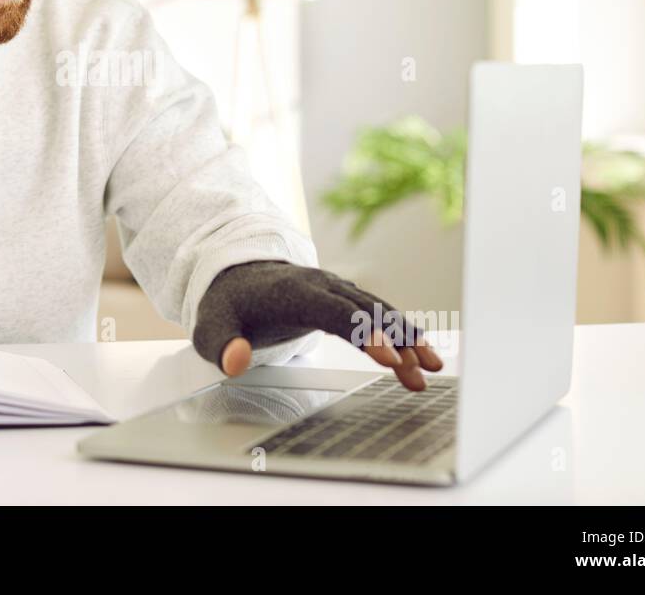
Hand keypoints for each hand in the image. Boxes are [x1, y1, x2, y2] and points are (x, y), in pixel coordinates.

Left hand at [192, 260, 442, 390]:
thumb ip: (222, 345)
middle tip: (421, 370)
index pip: (334, 311)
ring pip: (378, 311)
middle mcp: (322, 285)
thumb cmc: (226, 306)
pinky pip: (377, 314)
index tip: (387, 357)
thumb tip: (235, 361)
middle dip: (396, 339)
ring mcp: (336, 289)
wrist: (235, 275)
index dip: (362, 332)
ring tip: (433, 367)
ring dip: (407, 337)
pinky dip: (401, 332)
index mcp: (293, 291)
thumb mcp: (211, 328)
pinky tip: (422, 354)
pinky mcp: (343, 299)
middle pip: (366, 310)